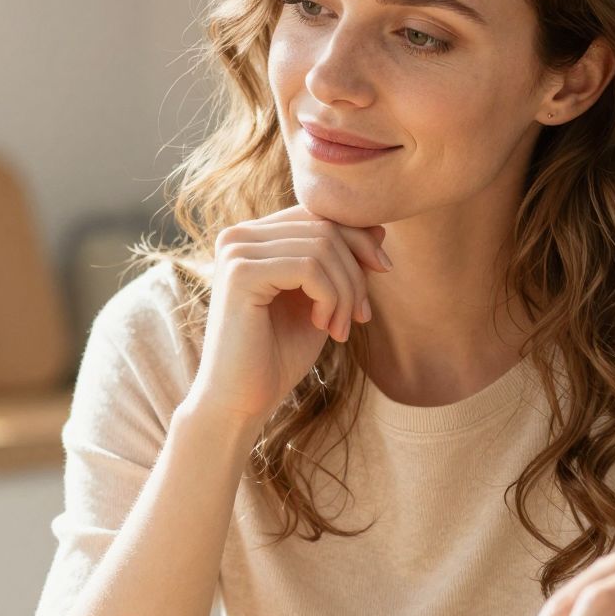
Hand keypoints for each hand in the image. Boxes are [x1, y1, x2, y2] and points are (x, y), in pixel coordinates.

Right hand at [183, 205, 390, 426]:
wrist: (241, 400)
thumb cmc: (279, 354)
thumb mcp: (322, 300)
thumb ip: (343, 262)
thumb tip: (378, 226)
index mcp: (255, 237)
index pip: (320, 214)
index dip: (358, 242)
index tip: (377, 279)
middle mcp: (240, 235)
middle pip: (325, 227)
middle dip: (355, 274)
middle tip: (359, 317)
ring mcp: (236, 251)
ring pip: (322, 246)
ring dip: (345, 291)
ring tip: (340, 328)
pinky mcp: (240, 273)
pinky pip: (309, 267)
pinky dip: (330, 298)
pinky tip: (323, 326)